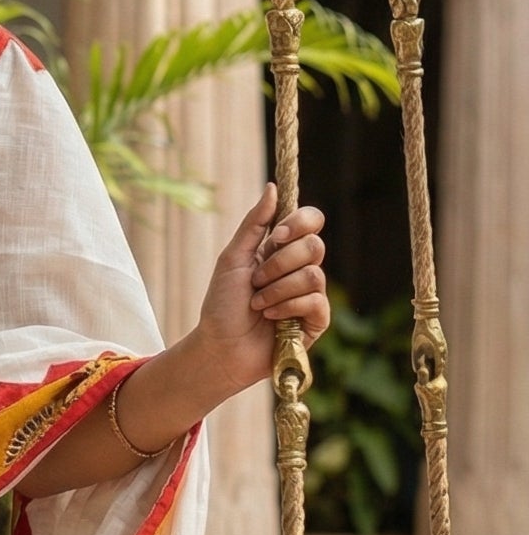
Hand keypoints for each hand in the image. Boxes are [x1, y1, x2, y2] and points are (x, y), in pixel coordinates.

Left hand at [193, 181, 329, 396]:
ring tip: (258, 304)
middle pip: (314, 246)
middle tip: (256, 280)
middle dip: (279, 263)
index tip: (275, 237)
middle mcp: (300, 269)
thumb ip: (253, 224)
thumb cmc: (222, 305)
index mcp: (282, 250)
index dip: (299, 223)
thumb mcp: (232, 258)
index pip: (311, 221)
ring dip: (278, 289)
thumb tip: (272, 188)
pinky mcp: (316, 321)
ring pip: (313, 274)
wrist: (219, 347)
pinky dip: (287, 307)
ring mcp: (310, 295)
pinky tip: (270, 318)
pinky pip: (315, 302)